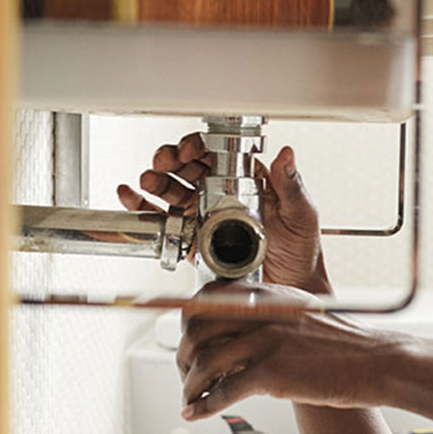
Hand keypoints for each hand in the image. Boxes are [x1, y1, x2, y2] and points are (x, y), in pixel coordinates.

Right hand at [118, 133, 331, 292]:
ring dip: (155, 180)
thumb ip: (291, 185)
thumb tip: (286, 153)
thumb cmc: (301, 250)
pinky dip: (142, 206)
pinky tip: (131, 196)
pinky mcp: (192, 240)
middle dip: (170, 160)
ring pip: (171, 189)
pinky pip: (164, 220)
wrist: (293, 286)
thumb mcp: (301, 213)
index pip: (217, 154)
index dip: (198, 147)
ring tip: (148, 180)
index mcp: (247, 181)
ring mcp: (205, 216)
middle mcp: (222, 195)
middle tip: (165, 162)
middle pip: (187, 168)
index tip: (190, 149)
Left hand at [177, 282, 406, 418]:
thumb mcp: (304, 315)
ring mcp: (266, 342)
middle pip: (196, 328)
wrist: (378, 363)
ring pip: (203, 361)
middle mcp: (262, 314)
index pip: (208, 298)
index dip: (189, 322)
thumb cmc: (348, 346)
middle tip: (184, 373)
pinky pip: (223, 391)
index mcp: (269, 296)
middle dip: (181, 354)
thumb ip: (271, 318)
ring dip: (189, 385)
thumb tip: (241, 334)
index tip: (187, 340)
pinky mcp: (272, 373)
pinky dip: (204, 406)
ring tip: (190, 398)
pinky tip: (198, 413)